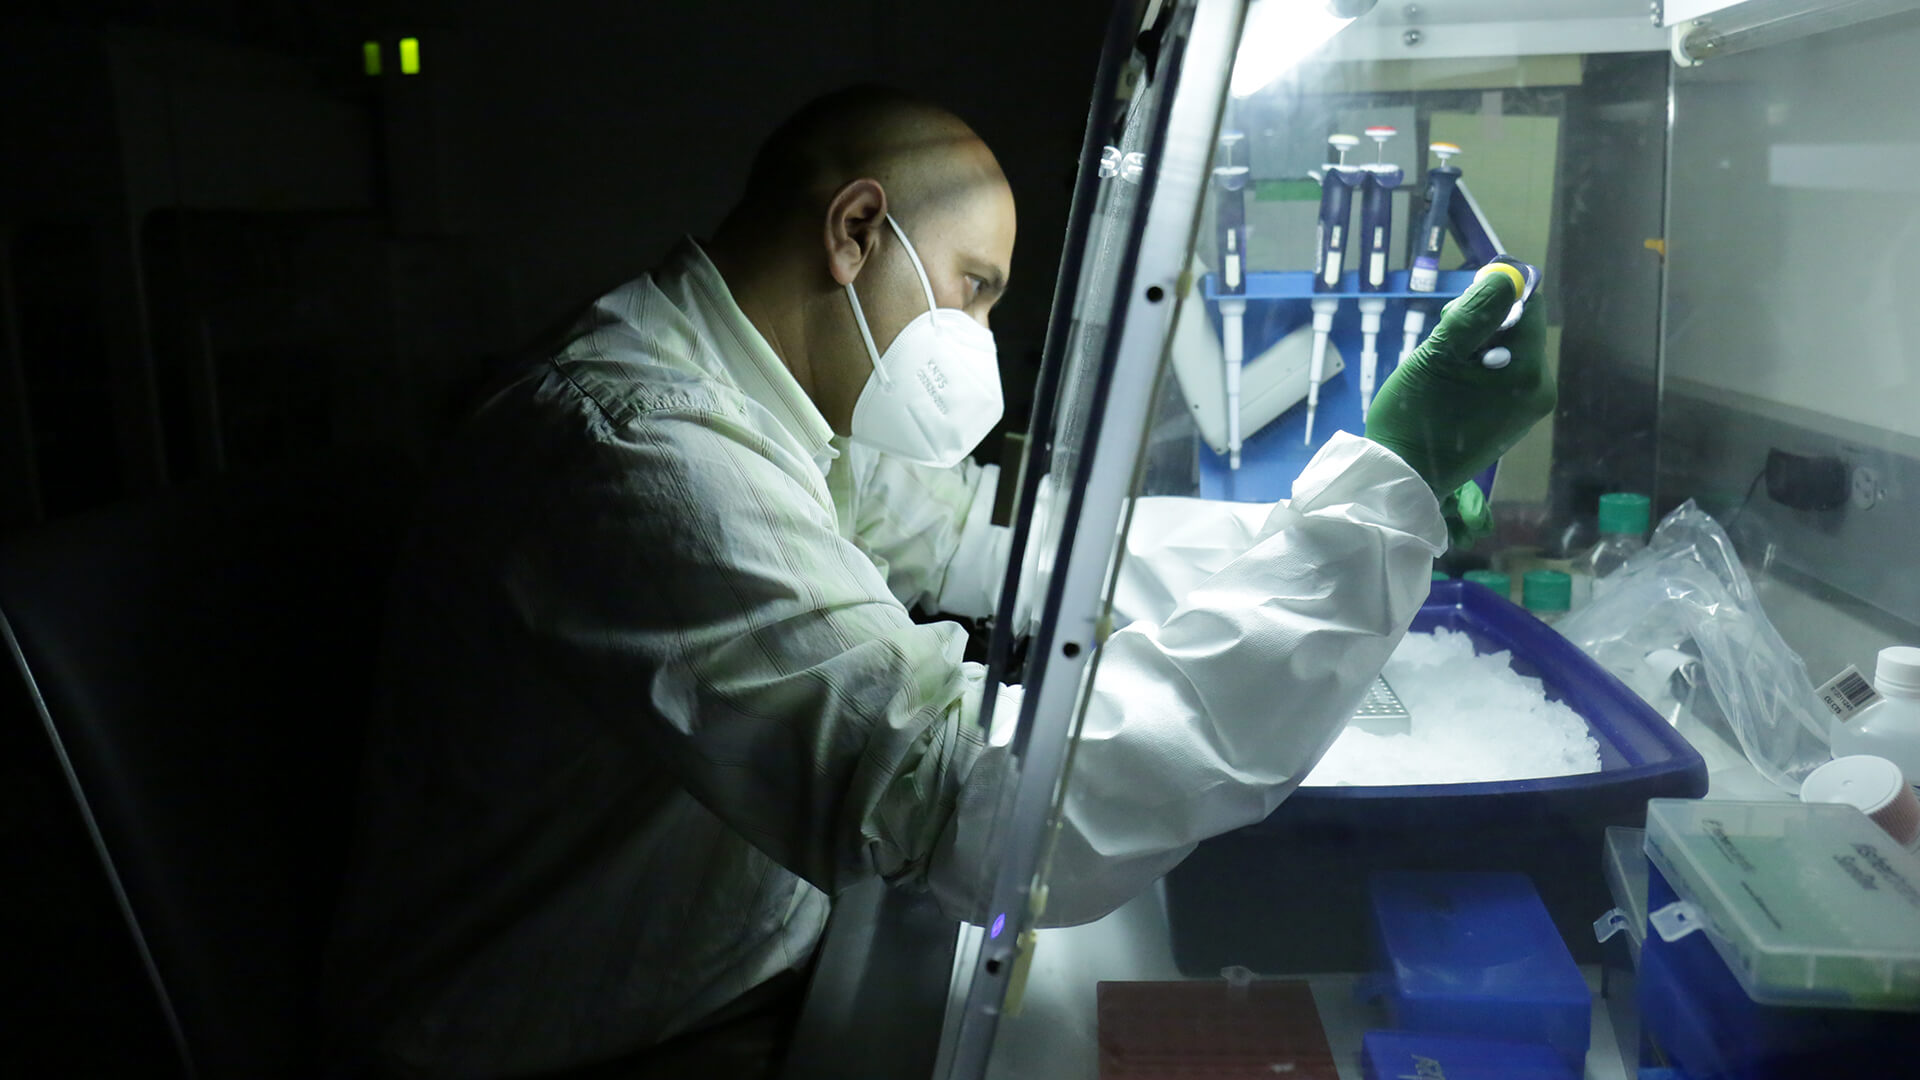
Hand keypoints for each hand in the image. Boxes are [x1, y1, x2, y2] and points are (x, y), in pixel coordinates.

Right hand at [1364, 271, 1554, 498]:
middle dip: (1481, 323)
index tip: (1458, 304)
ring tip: (1440, 366)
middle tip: (1442, 337)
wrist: (1403, 478)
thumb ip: (1475, 313)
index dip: (1496, 293)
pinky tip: (1447, 386)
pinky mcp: (1510, 423)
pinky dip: (1476, 371)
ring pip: (1507, 353)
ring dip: (1475, 347)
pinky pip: (1500, 378)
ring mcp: (1526, 410)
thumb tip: (1506, 277)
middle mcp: (1538, 390)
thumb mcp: (1439, 355)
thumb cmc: (1416, 416)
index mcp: (1528, 373)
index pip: (1528, 307)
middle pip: (1518, 330)